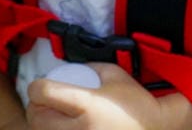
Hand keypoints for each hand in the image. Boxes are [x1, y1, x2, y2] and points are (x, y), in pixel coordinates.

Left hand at [26, 64, 166, 129]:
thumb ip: (90, 67)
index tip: (42, 85)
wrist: (155, 129)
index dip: (37, 86)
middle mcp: (79, 128)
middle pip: (36, 117)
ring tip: (52, 118)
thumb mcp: (115, 74)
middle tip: (43, 102)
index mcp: (86, 104)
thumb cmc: (136, 104)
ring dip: (42, 124)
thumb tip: (69, 68)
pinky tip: (63, 128)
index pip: (43, 92)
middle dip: (36, 107)